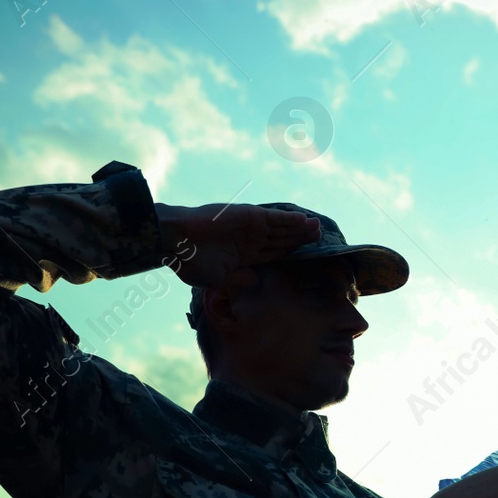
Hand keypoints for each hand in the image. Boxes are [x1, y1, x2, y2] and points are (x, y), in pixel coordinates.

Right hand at [157, 202, 321, 288]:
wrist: (177, 240)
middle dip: (300, 239)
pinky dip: (289, 219)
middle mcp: (250, 240)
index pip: (274, 254)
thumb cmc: (192, 261)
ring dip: (300, 228)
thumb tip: (254, 281)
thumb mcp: (218, 279)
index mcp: (244, 255)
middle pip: (282, 240)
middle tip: (320, 238)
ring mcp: (250, 227)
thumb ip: (238, 280)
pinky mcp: (249, 216)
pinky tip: (304, 220)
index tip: (307, 255)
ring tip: (317, 228)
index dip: (290, 253)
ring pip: (281, 228)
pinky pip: (274, 218)